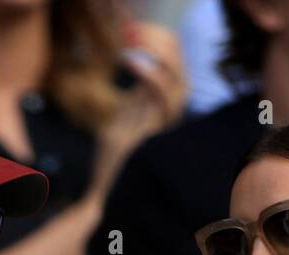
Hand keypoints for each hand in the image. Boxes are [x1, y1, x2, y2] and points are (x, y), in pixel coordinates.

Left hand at [86, 21, 185, 201]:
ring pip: (179, 82)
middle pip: (183, 70)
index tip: (135, 28)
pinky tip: (129, 60)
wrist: (104, 192)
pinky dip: (149, 74)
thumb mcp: (122, 118)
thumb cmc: (111, 159)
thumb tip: (139, 62)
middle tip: (134, 29)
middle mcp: (168, 116)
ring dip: (159, 54)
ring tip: (133, 40)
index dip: (162, 42)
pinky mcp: (153, 135)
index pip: (176, 66)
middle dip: (163, 43)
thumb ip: (135, 96)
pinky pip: (161, 99)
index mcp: (163, 109)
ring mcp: (163, 126)